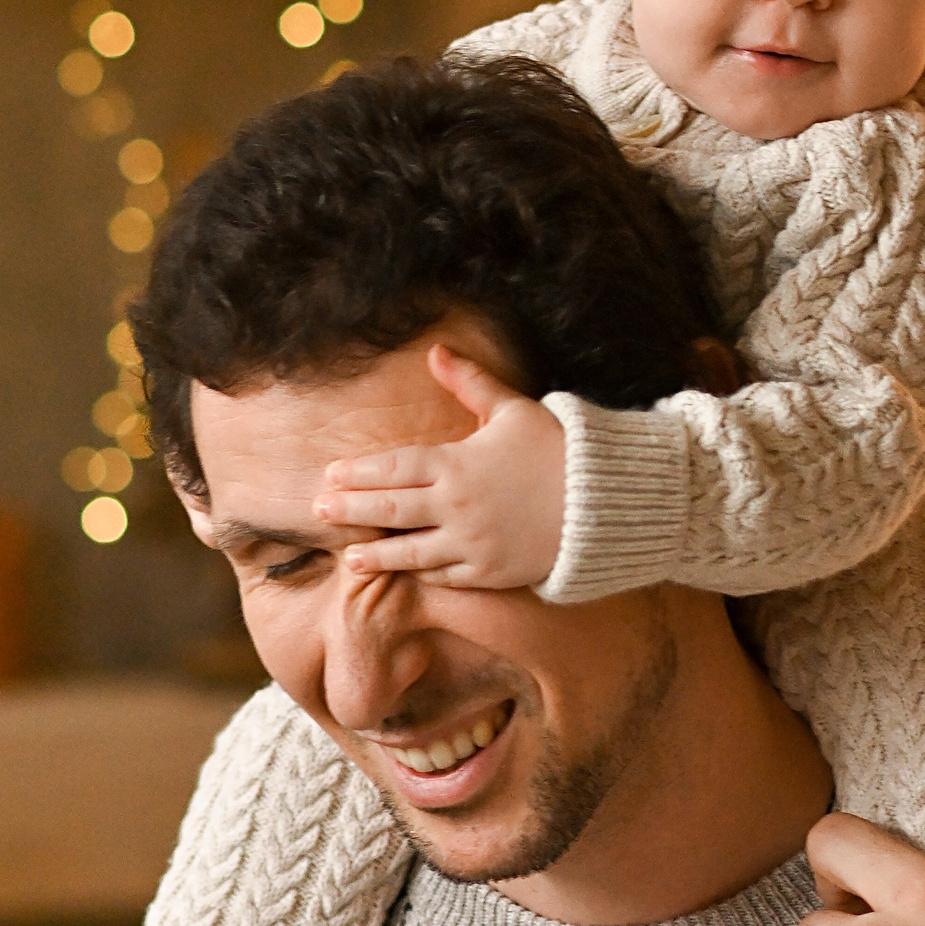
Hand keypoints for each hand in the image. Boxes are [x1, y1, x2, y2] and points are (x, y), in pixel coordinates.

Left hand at [319, 342, 567, 588]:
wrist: (606, 501)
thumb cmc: (559, 449)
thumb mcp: (513, 409)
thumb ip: (469, 383)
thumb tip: (434, 351)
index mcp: (457, 463)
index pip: (393, 468)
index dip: (359, 473)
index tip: (332, 475)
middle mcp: (457, 505)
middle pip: (389, 510)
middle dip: (351, 511)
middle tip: (319, 511)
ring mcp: (472, 542)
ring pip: (410, 551)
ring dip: (376, 554)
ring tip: (350, 557)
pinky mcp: (491, 571)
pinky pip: (447, 574)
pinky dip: (424, 572)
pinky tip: (406, 570)